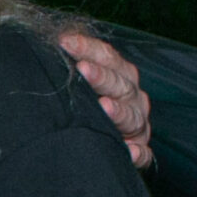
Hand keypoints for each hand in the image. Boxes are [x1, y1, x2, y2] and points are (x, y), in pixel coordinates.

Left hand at [58, 29, 150, 169]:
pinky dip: (139, 153)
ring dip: (119, 112)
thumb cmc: (85, 110)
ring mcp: (137, 126)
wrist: (94, 152)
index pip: (108, 58)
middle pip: (121, 84)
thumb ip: (73, 67)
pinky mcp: (139, 153)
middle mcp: (132, 99)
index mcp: (120, 78)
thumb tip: (53, 42)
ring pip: (133, 117)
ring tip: (104, 107)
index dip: (88, 48)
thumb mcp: (81, 86)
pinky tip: (130, 151)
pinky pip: (143, 154)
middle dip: (102, 76)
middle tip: (82, 69)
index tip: (65, 42)